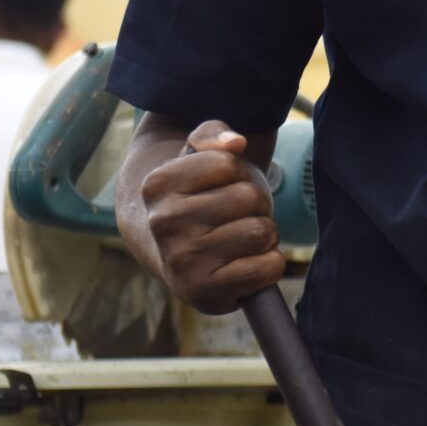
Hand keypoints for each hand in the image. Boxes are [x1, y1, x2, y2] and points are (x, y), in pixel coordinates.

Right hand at [135, 121, 282, 314]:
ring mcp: (182, 260)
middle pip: (249, 197)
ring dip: (263, 234)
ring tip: (238, 239)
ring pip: (262, 232)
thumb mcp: (200, 157)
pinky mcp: (204, 292)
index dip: (238, 172)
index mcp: (157, 185)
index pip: (228, 162)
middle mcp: (163, 223)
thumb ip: (214, 133)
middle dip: (254, 205)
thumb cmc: (199, 198)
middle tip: (234, 217)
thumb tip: (236, 142)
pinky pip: (268, 267)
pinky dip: (269, 264)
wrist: (175, 255)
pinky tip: (245, 263)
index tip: (220, 186)